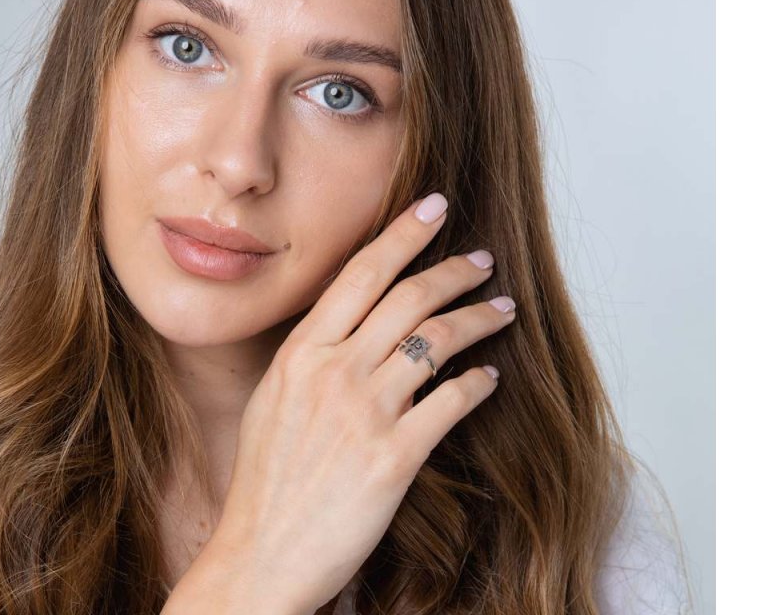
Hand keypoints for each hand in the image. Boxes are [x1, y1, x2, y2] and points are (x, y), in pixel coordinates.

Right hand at [211, 193, 514, 613]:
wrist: (261, 555)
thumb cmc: (266, 480)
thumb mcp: (274, 401)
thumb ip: (311, 358)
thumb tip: (355, 326)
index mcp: (299, 353)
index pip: (359, 274)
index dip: (402, 234)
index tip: (434, 207)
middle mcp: (332, 372)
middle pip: (408, 298)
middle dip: (453, 270)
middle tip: (482, 259)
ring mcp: (363, 413)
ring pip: (438, 341)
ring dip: (479, 318)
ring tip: (503, 308)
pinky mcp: (394, 457)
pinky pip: (451, 402)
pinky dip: (479, 382)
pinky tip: (491, 377)